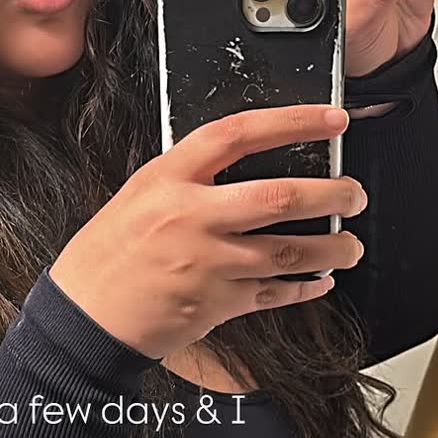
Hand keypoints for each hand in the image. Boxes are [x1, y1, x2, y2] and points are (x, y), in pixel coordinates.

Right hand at [49, 105, 365, 357]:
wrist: (83, 316)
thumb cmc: (105, 256)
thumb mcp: (138, 197)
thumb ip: (188, 179)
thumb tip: (244, 166)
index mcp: (168, 179)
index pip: (239, 134)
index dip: (293, 121)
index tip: (332, 120)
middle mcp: (191, 217)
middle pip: (279, 197)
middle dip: (331, 193)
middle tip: (354, 193)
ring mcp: (207, 263)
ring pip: (289, 252)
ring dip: (331, 248)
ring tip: (351, 245)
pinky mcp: (216, 303)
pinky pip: (273, 294)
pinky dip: (302, 288)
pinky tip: (319, 282)